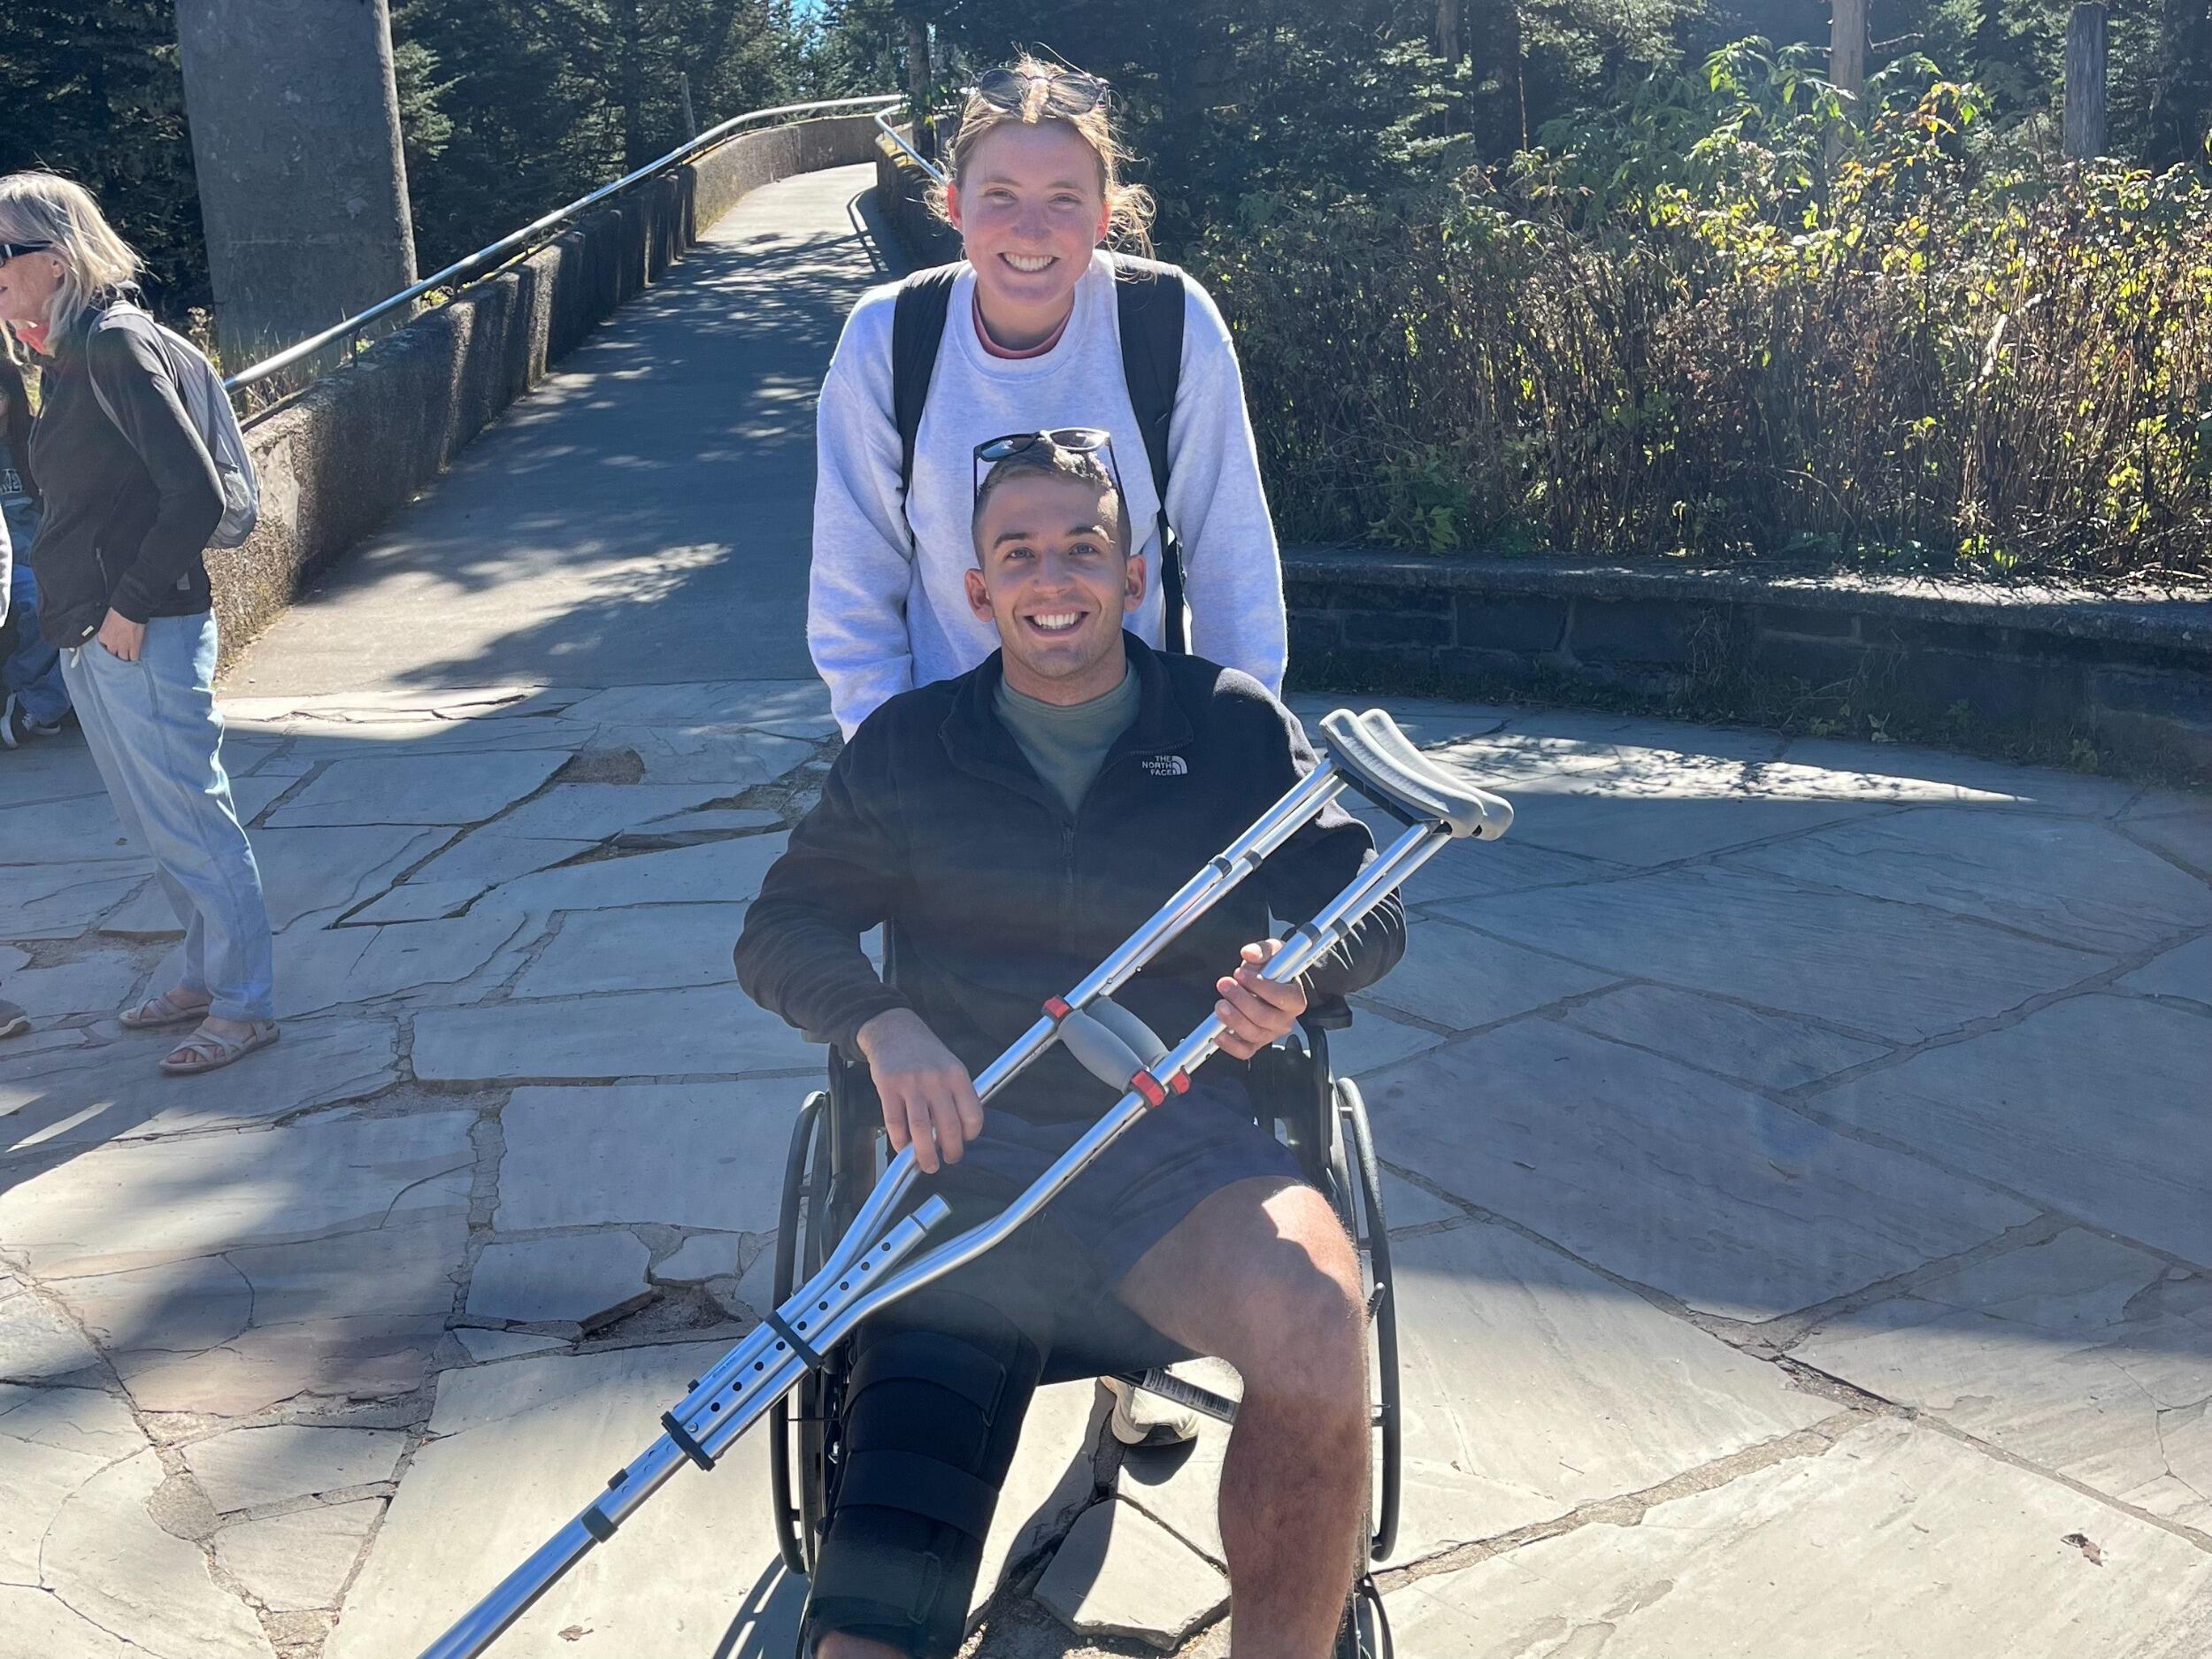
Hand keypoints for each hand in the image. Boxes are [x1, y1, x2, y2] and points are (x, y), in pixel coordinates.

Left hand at [96, 610, 145, 661]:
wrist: (129, 609)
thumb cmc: (118, 611)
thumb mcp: (106, 621)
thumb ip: (107, 630)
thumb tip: (109, 632)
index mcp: (103, 637)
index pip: (103, 648)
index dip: (109, 647)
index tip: (113, 646)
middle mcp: (111, 643)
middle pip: (112, 655)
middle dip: (116, 654)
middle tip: (120, 652)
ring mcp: (123, 646)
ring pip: (123, 658)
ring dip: (126, 657)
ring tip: (128, 655)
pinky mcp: (134, 646)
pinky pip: (134, 657)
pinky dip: (135, 657)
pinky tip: (135, 654)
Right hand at [855, 1008, 983, 1174]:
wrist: (893, 1030)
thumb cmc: (924, 1051)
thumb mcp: (951, 1065)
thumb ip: (957, 1094)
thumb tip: (960, 1130)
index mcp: (957, 1075)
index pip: (972, 1114)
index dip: (970, 1135)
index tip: (965, 1142)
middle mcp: (936, 1080)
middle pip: (948, 1127)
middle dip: (950, 1151)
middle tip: (947, 1159)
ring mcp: (911, 1084)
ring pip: (921, 1130)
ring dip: (925, 1154)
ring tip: (927, 1164)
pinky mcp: (888, 1087)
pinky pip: (895, 1122)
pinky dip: (899, 1141)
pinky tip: (903, 1147)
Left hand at [1213, 939, 1306, 1059]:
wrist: (1271, 984)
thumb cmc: (1274, 970)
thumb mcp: (1274, 952)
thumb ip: (1263, 950)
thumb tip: (1250, 953)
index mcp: (1295, 998)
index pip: (1281, 997)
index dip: (1260, 986)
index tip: (1241, 973)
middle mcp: (1285, 1020)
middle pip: (1265, 1017)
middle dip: (1241, 1001)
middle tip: (1225, 984)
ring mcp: (1270, 1033)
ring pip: (1253, 1034)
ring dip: (1233, 1019)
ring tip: (1220, 1004)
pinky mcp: (1256, 1042)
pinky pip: (1245, 1051)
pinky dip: (1230, 1045)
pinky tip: (1218, 1032)